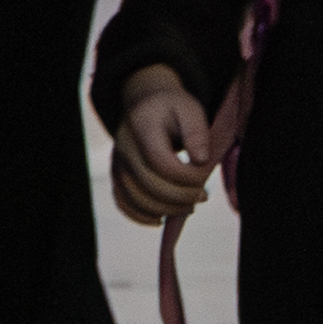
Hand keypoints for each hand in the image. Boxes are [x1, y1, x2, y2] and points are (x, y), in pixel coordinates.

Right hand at [107, 65, 225, 230]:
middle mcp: (124, 146)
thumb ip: (197, 132)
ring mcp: (118, 163)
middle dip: (181, 197)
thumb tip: (200, 160)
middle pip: (149, 185)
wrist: (146, 105)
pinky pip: (124, 204)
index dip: (186, 177)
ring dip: (166, 210)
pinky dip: (142, 217)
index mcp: (143, 126)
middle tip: (202, 197)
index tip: (204, 179)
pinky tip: (162, 218)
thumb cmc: (173, 108)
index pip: (161, 162)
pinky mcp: (117, 176)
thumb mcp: (190, 109)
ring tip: (188, 206)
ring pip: (137, 199)